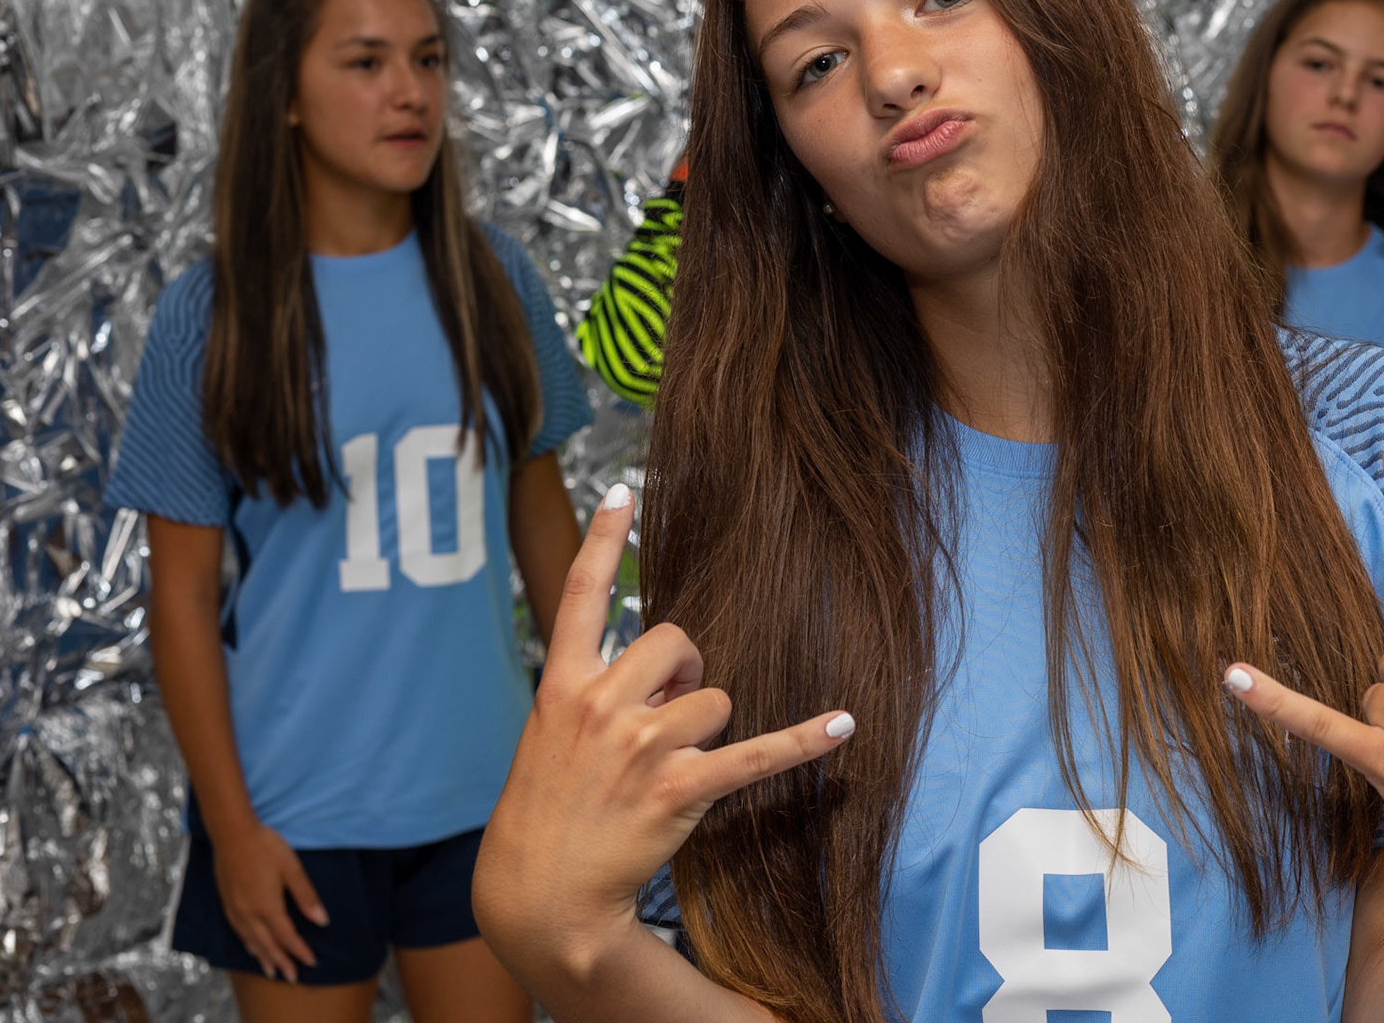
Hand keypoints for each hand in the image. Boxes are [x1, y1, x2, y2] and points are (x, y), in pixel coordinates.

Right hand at [210, 819, 327, 981]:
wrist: (232, 833)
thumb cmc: (266, 847)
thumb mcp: (292, 868)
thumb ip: (306, 896)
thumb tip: (322, 920)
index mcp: (267, 906)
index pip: (286, 936)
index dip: (299, 950)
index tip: (311, 962)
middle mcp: (249, 913)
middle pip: (267, 944)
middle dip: (281, 962)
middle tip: (292, 977)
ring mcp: (235, 909)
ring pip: (251, 941)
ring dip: (263, 957)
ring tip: (272, 971)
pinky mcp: (227, 902)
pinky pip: (238, 931)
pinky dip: (248, 944)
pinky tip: (251, 948)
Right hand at [473, 485, 852, 980]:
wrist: (540, 893)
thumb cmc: (548, 812)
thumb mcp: (551, 737)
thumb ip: (598, 691)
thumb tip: (662, 670)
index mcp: (562, 685)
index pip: (579, 596)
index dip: (601, 539)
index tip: (622, 489)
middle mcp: (600, 704)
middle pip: (677, 641)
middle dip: (686, 673)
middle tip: (666, 718)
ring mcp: (640, 746)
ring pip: (714, 699)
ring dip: (706, 731)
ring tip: (669, 771)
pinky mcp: (678, 788)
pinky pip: (753, 754)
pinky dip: (802, 741)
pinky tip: (842, 725)